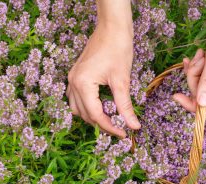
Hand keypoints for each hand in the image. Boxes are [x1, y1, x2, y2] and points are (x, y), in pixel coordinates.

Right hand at [66, 22, 140, 137]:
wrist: (112, 27)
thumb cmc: (118, 49)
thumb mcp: (122, 80)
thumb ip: (125, 105)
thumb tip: (133, 125)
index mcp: (83, 84)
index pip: (96, 115)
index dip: (110, 127)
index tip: (124, 133)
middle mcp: (73, 82)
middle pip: (85, 114)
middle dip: (102, 124)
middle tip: (119, 128)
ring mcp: (72, 78)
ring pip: (77, 108)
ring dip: (93, 117)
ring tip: (110, 120)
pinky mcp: (76, 75)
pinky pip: (76, 98)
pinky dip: (87, 106)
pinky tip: (100, 107)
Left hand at [174, 0, 205, 112]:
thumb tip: (201, 105)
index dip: (191, 104)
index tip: (176, 95)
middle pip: (200, 92)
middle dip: (193, 77)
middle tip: (198, 61)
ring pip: (198, 80)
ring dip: (195, 67)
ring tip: (202, 53)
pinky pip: (199, 71)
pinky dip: (195, 64)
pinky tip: (196, 54)